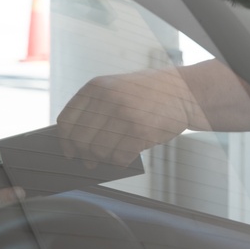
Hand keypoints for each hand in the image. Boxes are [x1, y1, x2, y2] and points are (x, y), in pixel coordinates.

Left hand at [56, 68, 204, 166]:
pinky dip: (120, 161)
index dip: (65, 141)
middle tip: (90, 160)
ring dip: (103, 159)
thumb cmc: (149, 93)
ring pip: (97, 151)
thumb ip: (96, 108)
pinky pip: (119, 157)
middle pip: (80, 140)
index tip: (69, 151)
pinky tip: (128, 154)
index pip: (66, 121)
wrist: (184, 91)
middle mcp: (107, 99)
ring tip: (112, 155)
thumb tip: (75, 142)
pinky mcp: (140, 130)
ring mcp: (124, 114)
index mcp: (96, 87)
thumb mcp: (117, 88)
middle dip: (83, 154)